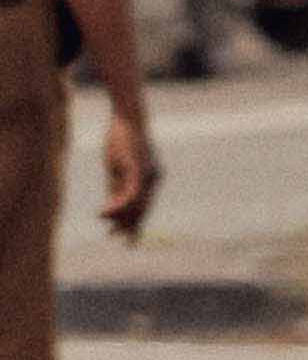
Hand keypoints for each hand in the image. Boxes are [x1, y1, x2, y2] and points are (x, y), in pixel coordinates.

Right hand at [94, 104, 155, 241]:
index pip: (142, 206)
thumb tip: (110, 207)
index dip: (133, 222)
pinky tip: (103, 214)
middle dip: (131, 227)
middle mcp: (153, 179)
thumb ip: (116, 187)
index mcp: (149, 178)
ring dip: (120, 219)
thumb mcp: (117, 167)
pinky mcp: (138, 169)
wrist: (128, 116)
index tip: (122, 236)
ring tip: (109, 231)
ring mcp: (147, 175)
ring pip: (136, 206)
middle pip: (143, 210)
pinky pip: (130, 194)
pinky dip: (117, 206)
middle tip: (123, 243)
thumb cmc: (121, 138)